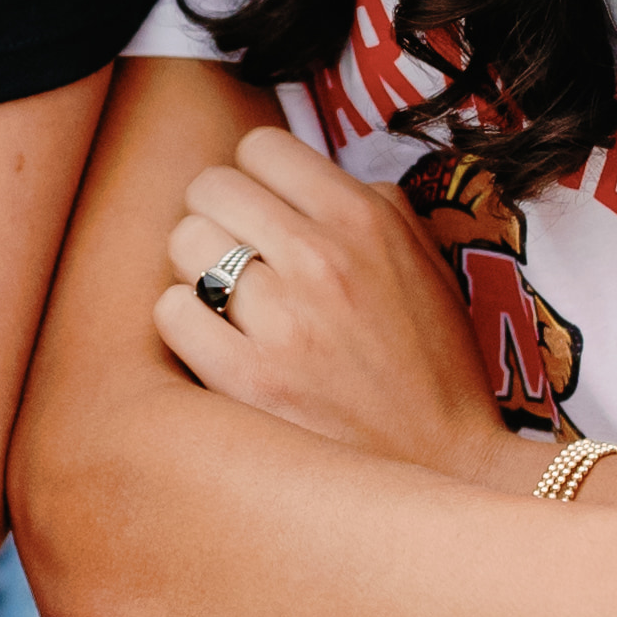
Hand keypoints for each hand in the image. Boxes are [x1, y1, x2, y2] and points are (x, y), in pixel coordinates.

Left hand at [156, 122, 523, 481]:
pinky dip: (186, 324)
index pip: (260, 147)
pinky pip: (172, 313)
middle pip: (209, 187)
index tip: (264, 213)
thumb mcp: (428, 266)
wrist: (444, 468)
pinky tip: (215, 343)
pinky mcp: (248, 382)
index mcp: (364, 221)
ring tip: (228, 304)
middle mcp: (320, 259)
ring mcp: (282, 321)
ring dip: (198, 271)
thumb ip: (375, 207)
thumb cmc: (436, 368)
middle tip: (238, 258)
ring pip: (184, 243)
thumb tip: (313, 178)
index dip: (256, 180)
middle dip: (218, 218)